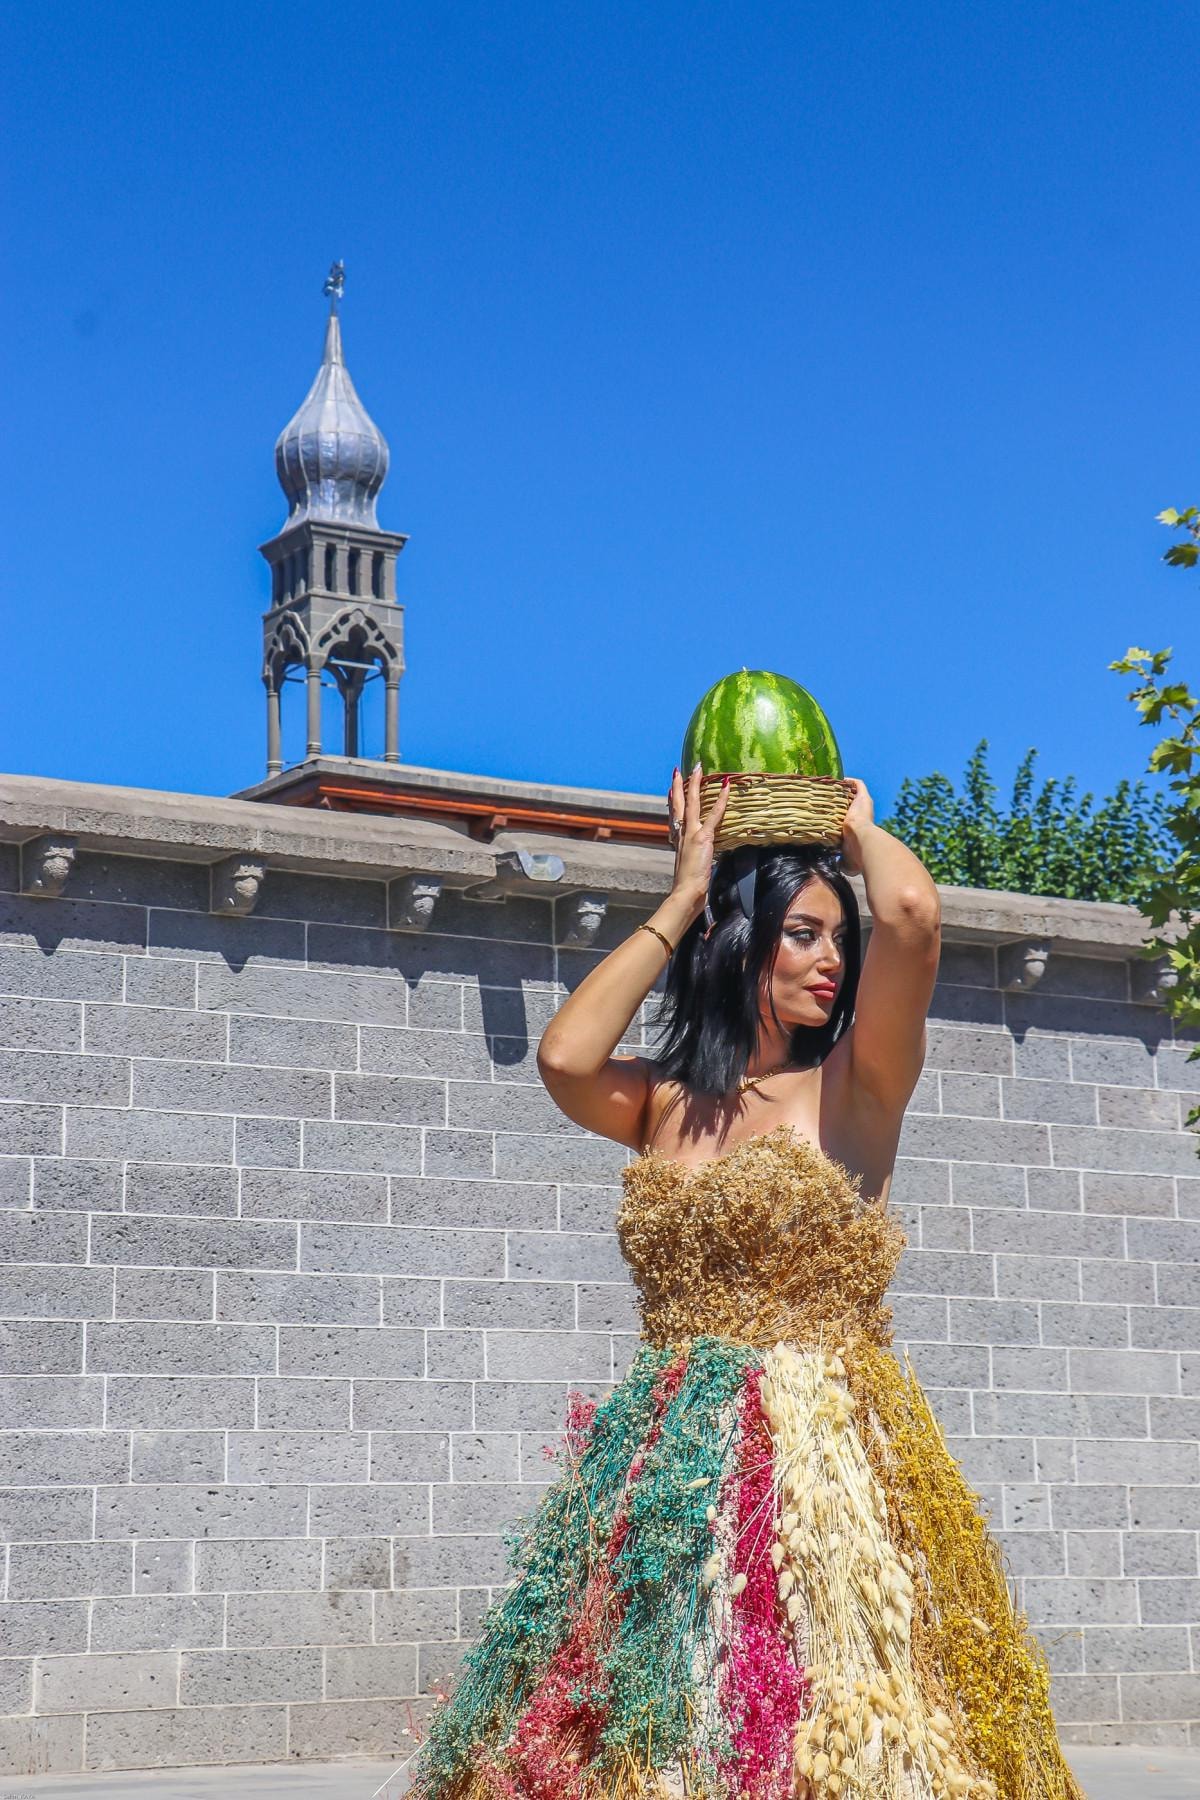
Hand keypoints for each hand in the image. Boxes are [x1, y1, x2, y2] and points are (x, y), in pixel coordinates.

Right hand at [667, 762, 729, 912]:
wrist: (685, 894)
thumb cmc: (688, 888)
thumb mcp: (689, 870)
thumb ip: (693, 861)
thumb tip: (700, 860)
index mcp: (678, 842)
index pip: (674, 817)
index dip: (672, 801)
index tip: (672, 789)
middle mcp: (681, 835)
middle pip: (678, 805)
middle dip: (678, 786)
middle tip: (678, 770)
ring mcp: (691, 834)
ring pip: (692, 803)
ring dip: (694, 784)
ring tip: (697, 768)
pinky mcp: (702, 837)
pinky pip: (713, 814)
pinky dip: (720, 799)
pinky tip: (726, 786)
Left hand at [837, 776, 875, 876]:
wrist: (863, 843)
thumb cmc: (857, 856)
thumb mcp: (847, 863)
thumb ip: (841, 864)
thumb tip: (836, 869)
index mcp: (860, 830)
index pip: (851, 822)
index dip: (842, 819)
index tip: (830, 818)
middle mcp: (864, 816)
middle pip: (852, 806)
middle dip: (841, 803)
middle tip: (827, 801)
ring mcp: (864, 806)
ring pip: (855, 794)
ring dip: (845, 791)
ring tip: (830, 789)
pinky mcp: (864, 798)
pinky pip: (858, 785)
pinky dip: (850, 781)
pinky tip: (840, 780)